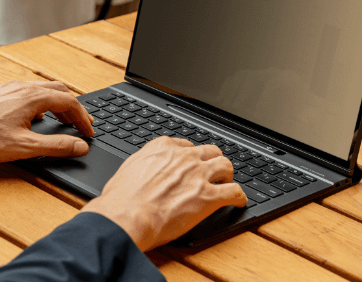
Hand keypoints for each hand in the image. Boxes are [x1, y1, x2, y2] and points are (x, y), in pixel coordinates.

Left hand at [0, 80, 93, 161]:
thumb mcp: (25, 147)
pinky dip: (39, 101)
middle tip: (79, 123)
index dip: (83, 117)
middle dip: (72, 107)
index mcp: (33, 97)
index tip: (88, 131)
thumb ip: (56, 146)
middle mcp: (22, 87)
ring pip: (41, 89)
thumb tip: (80, 146)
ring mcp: (8, 87)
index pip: (70, 101)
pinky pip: (25, 91)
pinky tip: (32, 115)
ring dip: (56, 103)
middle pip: (58, 90)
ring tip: (60, 119)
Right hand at [80, 137, 245, 250]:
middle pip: (209, 151)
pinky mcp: (209, 197)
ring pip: (225, 165)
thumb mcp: (128, 169)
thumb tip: (143, 171)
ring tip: (227, 182)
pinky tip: (239, 201)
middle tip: (212, 170)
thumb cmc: (121, 198)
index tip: (191, 162)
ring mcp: (198, 175)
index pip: (185, 144)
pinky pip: (234, 192)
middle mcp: (184, 157)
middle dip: (212, 160)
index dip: (191, 155)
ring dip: (228, 174)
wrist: (128, 215)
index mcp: (163, 148)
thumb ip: (143, 164)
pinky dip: (239, 196)